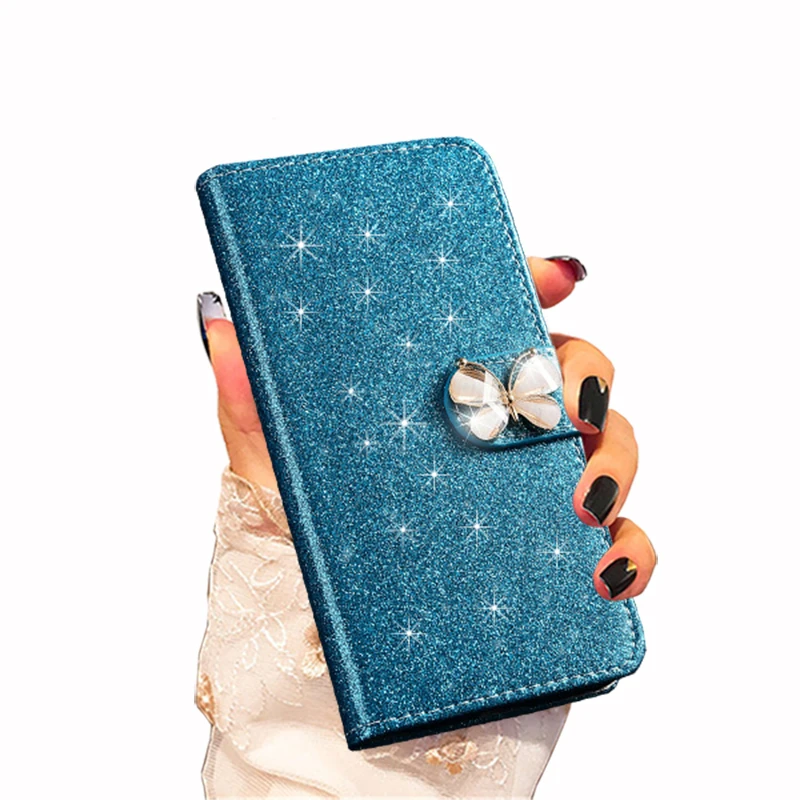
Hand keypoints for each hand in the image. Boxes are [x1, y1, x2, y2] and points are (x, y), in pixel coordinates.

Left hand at [198, 257, 655, 601]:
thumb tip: (218, 328)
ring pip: (610, 449)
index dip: (533, 284)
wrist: (328, 675)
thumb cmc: (305, 560)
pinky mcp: (559, 566)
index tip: (554, 274)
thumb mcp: (271, 478)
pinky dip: (633, 551)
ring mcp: (532, 499)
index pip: (496, 322)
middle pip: (568, 375)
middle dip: (583, 374)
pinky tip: (605, 571)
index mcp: (437, 399)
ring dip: (614, 462)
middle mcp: (494, 439)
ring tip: (581, 500)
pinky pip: (624, 546)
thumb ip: (251, 406)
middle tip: (562, 399)